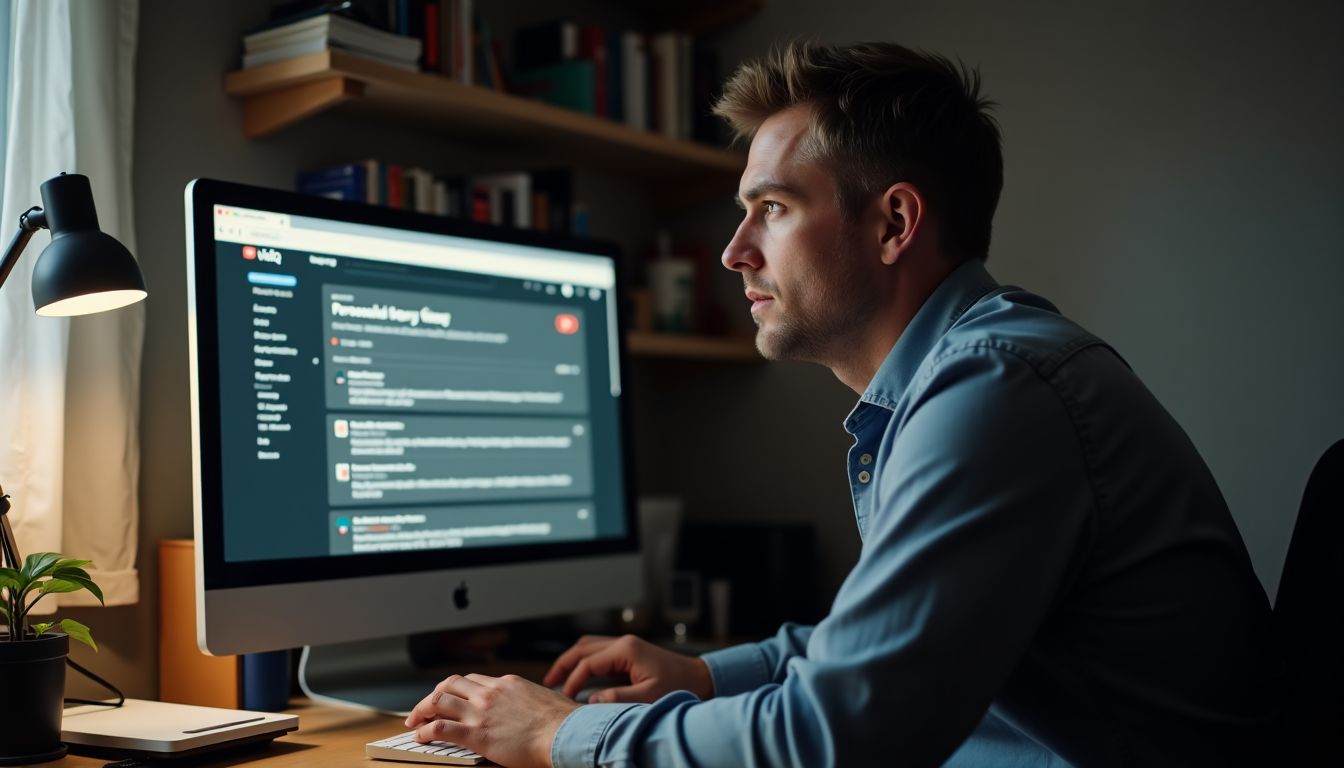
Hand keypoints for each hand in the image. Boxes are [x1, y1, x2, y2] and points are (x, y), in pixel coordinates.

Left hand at [405, 673, 578, 767]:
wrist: (564, 733)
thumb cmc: (562, 721)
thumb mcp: (544, 699)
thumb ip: (529, 700)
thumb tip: (530, 707)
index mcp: (507, 684)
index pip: (472, 680)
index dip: (456, 689)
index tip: (450, 698)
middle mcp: (490, 693)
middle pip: (450, 684)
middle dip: (433, 695)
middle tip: (424, 708)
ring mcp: (481, 712)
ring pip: (439, 700)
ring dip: (422, 709)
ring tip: (414, 721)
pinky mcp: (476, 734)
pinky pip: (440, 728)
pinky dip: (426, 730)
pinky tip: (421, 736)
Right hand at [542, 634, 714, 703]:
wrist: (699, 679)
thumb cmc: (678, 687)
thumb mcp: (647, 696)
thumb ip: (617, 698)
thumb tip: (591, 700)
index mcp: (625, 649)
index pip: (588, 662)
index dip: (573, 680)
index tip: (565, 698)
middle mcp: (623, 642)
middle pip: (582, 648)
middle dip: (563, 664)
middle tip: (548, 683)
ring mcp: (626, 645)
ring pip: (588, 646)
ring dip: (572, 660)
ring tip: (558, 678)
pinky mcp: (629, 652)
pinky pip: (599, 652)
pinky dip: (585, 661)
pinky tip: (579, 676)